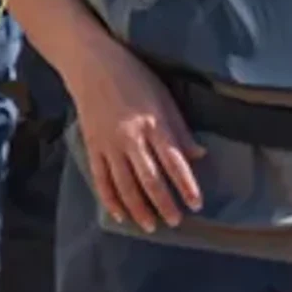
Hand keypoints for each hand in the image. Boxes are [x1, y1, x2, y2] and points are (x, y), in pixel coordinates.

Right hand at [52, 36, 205, 231]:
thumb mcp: (164, 98)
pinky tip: (120, 214)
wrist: (92, 66)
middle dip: (164, 204)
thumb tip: (199, 155)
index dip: (186, 186)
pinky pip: (101, 180)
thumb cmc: (135, 78)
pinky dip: (110, 199)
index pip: (174, 162)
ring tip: (151, 225)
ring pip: (125, 185)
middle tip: (175, 222)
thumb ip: (180, 129)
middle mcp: (131, 138)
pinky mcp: (92, 147)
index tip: (196, 204)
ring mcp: (109, 145)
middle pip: (149, 179)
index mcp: (154, 124)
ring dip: (139, 208)